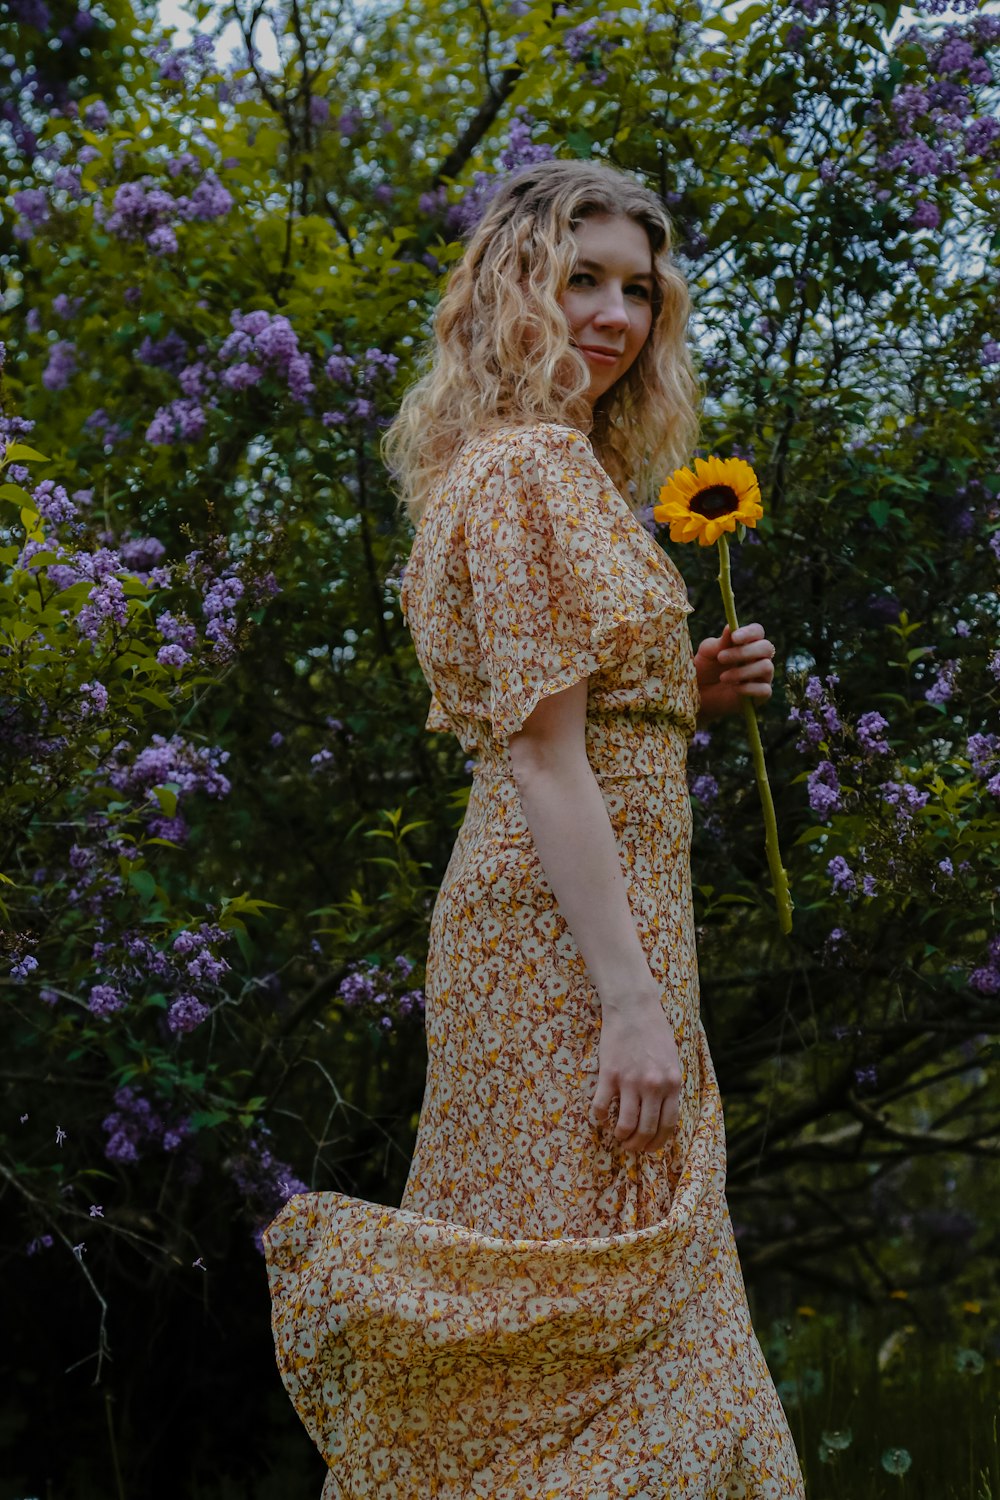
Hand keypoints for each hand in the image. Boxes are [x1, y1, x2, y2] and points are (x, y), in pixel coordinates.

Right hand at [590, 998, 681, 1153]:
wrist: (633, 1007)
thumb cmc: (654, 1031)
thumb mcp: (672, 1060)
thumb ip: (669, 1085)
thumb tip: (664, 1111)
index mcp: (672, 1083)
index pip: (667, 1125)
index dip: (657, 1142)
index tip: (649, 1148)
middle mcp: (653, 1086)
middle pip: (646, 1129)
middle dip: (638, 1144)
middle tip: (631, 1147)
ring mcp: (630, 1081)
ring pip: (625, 1124)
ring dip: (621, 1136)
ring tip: (617, 1136)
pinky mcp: (610, 1074)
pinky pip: (602, 1106)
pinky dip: (599, 1117)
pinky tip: (600, 1116)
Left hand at [694, 622, 774, 723]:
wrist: (699, 696)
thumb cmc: (704, 670)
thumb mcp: (707, 654)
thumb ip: (719, 643)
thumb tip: (729, 628)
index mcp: (747, 643)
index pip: (757, 631)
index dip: (749, 633)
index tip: (734, 638)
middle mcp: (758, 658)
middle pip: (766, 647)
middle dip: (744, 652)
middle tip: (721, 657)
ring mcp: (762, 676)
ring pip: (766, 667)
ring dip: (743, 671)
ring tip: (722, 677)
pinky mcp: (761, 695)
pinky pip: (765, 690)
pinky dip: (749, 688)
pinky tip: (735, 689)